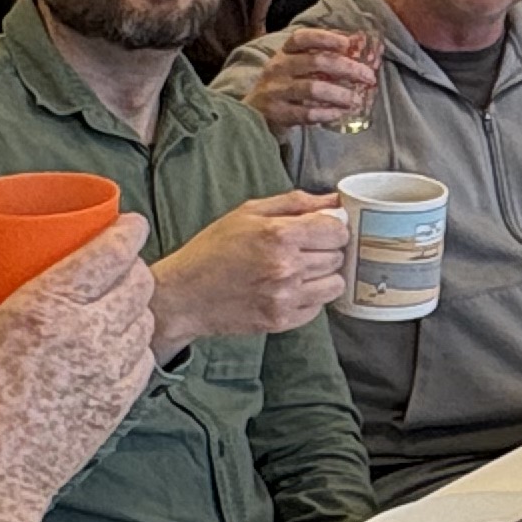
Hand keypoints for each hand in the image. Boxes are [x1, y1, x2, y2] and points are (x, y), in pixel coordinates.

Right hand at [0, 219, 158, 521]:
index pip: (111, 253)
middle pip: (138, 282)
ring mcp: (108, 371)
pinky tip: (110, 343)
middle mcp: (86, 334)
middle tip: (115, 264)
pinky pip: (142, 357)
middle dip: (131, 266)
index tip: (129, 224)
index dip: (129, 232)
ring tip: (111, 303)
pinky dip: (132, 343)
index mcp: (44, 307)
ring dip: (134, 304)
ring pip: (144, 319)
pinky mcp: (118, 404)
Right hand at [146, 188, 353, 354]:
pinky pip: (319, 307)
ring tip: (299, 270)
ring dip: (323, 275)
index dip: (333, 227)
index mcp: (278, 235)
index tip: (322, 229)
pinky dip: (310, 297)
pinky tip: (288, 288)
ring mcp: (285, 297)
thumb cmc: (212, 249)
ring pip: (335, 284)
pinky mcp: (282, 321)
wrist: (184, 295)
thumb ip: (295, 203)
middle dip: (326, 250)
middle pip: (337, 256)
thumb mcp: (248, 213)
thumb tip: (335, 201)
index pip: (337, 230)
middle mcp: (286, 267)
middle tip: (303, 249)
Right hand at [244, 24, 379, 137]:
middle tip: (367, 76)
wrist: (253, 113)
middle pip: (316, 62)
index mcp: (285, 52)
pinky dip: (326, 113)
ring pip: (312, 88)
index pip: (302, 38)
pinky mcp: (278, 113)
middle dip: (346, 68)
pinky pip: (305, 113)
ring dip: (340, 94)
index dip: (325, 38)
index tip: (347, 43)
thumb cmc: (283, 84)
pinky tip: (339, 113)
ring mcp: (276, 91)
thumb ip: (321, 54)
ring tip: (357, 99)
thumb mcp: (294, 64)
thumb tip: (357, 44)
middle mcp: (278, 68)